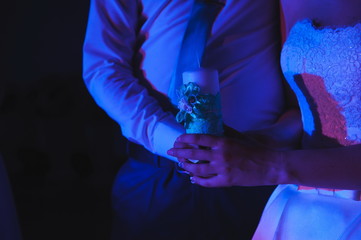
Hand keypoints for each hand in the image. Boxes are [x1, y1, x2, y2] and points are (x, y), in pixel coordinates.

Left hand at [167, 134, 285, 186]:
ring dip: (186, 166)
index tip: (177, 139)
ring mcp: (222, 169)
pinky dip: (198, 180)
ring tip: (181, 164)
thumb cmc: (255, 149)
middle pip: (193, 154)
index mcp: (223, 142)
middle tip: (170, 152)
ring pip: (197, 169)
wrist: (270, 165)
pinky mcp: (226, 181)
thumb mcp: (239, 136)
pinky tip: (193, 178)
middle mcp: (220, 155)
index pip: (198, 139)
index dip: (185, 139)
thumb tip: (213, 123)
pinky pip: (207, 182)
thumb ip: (225, 130)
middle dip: (179, 153)